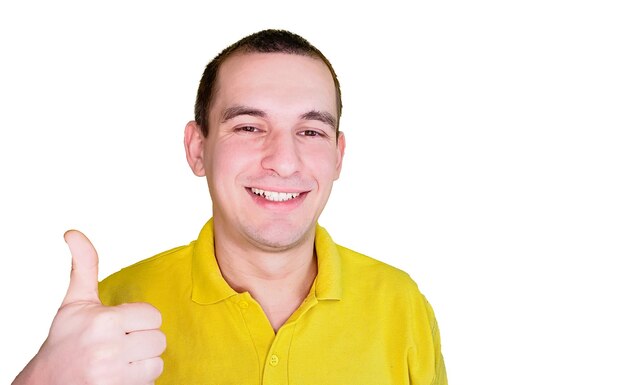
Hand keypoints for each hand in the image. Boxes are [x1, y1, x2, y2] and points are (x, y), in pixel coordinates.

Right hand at [13, 231, 165, 384]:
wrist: (47, 384)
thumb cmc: (65, 341)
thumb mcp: (74, 302)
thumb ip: (84, 266)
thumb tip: (73, 233)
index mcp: (103, 322)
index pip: (153, 316)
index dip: (139, 320)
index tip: (121, 326)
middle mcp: (109, 349)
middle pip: (158, 339)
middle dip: (142, 341)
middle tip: (120, 344)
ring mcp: (114, 375)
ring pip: (157, 362)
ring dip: (142, 362)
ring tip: (120, 361)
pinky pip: (150, 382)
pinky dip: (139, 381)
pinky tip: (119, 376)